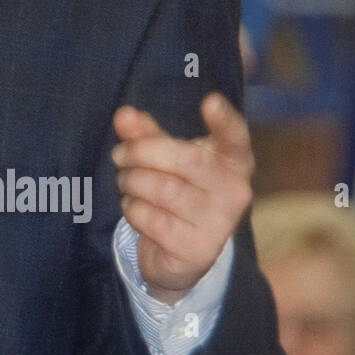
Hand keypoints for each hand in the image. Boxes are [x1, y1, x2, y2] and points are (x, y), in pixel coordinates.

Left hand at [111, 93, 253, 303]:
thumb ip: (145, 135)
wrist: (180, 253)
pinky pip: (152, 218)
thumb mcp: (165, 159)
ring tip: (126, 181)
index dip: (224, 120)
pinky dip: (132, 209)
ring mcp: (220, 223)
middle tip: (119, 154)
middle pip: (185, 159)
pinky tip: (135, 208)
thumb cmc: (177, 190)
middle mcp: (236, 191)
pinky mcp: (198, 249)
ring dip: (131, 181)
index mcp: (233, 161)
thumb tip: (123, 115)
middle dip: (141, 152)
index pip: (235, 137)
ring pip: (163, 189)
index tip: (209, 101)